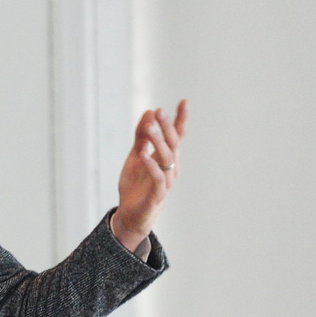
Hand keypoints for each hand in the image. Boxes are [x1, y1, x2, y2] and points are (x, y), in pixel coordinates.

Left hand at [110, 100, 187, 252]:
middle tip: (159, 111)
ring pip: (166, 158)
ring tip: (149, 127)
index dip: (180, 119)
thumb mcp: (135, 156)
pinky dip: (151, 165)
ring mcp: (166, 181)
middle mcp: (171, 168)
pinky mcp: (157, 195)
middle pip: (173, 143)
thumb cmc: (136, 185)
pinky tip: (144, 155)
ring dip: (158, 141)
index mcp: (168, 158)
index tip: (184, 101)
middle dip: (167, 126)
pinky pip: (157, 178)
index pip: (177, 136)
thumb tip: (148, 112)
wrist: (131, 215)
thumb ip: (141, 137)